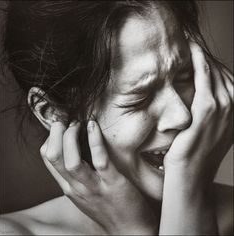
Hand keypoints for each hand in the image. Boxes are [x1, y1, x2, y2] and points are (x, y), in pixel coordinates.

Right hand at [40, 120, 156, 234]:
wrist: (129, 229)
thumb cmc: (107, 207)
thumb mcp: (84, 192)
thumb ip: (77, 174)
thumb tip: (73, 147)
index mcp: (68, 187)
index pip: (48, 159)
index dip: (50, 138)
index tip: (60, 127)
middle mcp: (76, 188)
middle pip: (54, 157)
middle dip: (56, 134)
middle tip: (65, 121)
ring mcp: (94, 187)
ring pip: (71, 161)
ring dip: (71, 138)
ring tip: (78, 124)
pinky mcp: (113, 184)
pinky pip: (100, 160)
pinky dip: (95, 141)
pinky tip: (93, 127)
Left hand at [159, 42, 232, 234]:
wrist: (189, 180)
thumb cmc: (193, 158)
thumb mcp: (207, 134)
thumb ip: (209, 115)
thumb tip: (201, 97)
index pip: (225, 79)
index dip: (211, 63)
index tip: (197, 50)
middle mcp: (233, 109)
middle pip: (221, 73)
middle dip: (206, 55)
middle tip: (192, 41)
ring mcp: (222, 111)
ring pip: (215, 72)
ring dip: (203, 54)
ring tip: (190, 42)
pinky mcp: (206, 114)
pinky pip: (205, 80)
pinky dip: (200, 62)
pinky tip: (191, 50)